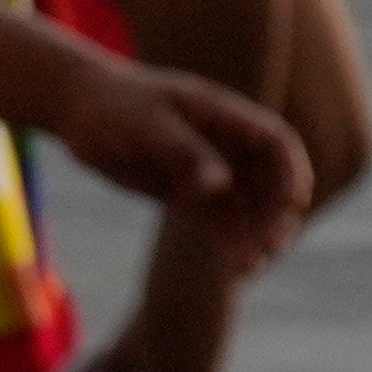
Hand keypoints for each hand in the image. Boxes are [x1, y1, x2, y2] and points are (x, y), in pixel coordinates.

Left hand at [57, 58, 316, 258]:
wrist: (79, 112)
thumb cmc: (113, 105)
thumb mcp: (147, 124)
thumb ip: (185, 152)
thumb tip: (221, 184)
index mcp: (224, 116)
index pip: (275, 142)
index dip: (291, 171)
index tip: (292, 202)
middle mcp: (226, 145)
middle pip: (270, 181)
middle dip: (275, 214)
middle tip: (267, 247)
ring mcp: (211, 169)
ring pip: (249, 207)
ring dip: (255, 235)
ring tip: (247, 265)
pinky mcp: (190, 193)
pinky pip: (221, 221)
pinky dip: (232, 242)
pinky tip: (235, 266)